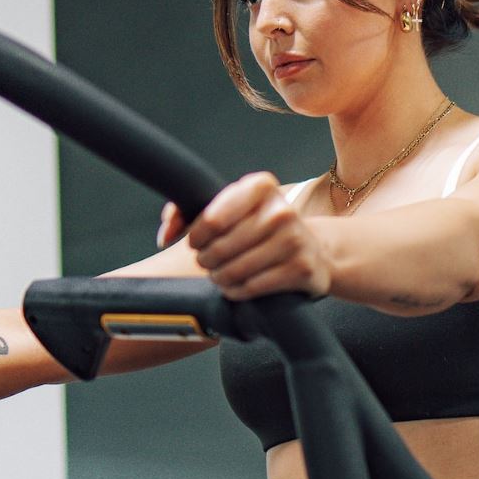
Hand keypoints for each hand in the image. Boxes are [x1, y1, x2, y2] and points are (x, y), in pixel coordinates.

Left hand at [160, 173, 332, 299]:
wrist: (314, 252)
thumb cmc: (260, 230)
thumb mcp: (231, 208)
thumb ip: (186, 210)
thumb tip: (165, 235)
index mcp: (261, 186)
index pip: (211, 219)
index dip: (196, 237)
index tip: (196, 243)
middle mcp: (281, 209)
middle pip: (220, 248)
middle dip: (206, 261)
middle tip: (208, 263)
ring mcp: (295, 239)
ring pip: (234, 270)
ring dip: (219, 278)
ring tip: (219, 276)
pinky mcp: (302, 269)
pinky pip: (252, 287)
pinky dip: (236, 292)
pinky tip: (235, 288)